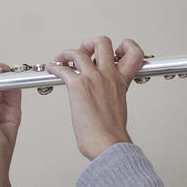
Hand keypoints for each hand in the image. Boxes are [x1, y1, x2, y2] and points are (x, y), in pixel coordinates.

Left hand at [46, 36, 144, 159]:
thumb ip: (113, 96)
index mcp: (122, 81)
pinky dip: (54, 66)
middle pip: (103, 42)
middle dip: (90, 43)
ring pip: (80, 51)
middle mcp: (109, 76)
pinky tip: (51, 68)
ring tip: (62, 58)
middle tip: (84, 51)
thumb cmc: (112, 133)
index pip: (134, 53)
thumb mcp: (119, 107)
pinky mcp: (78, 85)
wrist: (108, 143)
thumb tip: (103, 98)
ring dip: (67, 52)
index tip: (115, 52)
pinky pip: (63, 68)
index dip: (125, 47)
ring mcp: (93, 79)